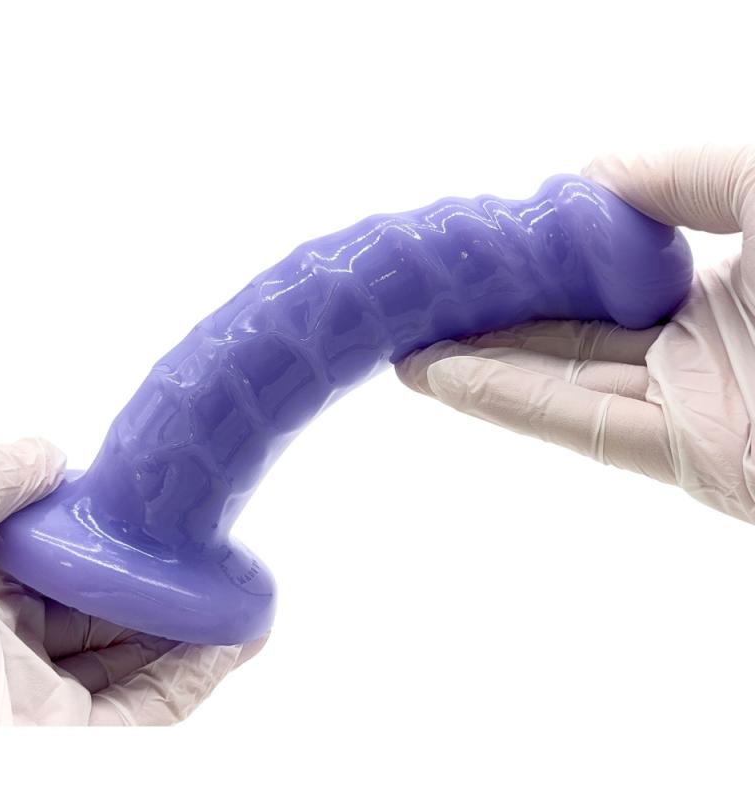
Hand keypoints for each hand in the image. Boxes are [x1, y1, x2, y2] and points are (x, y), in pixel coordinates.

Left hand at [0, 438, 267, 724]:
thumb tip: (47, 458)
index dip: (92, 529)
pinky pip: (161, 703)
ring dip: (189, 620)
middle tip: (197, 545)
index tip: (136, 504)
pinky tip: (234, 635)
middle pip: (97, 607)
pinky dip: (203, 669)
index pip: (43, 560)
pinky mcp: (93, 747)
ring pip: (136, 655)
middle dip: (149, 576)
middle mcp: (7, 657)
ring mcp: (50, 705)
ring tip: (230, 585)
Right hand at [397, 145, 754, 524]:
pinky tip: (438, 376)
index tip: (470, 249)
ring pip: (563, 379)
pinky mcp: (693, 461)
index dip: (532, 262)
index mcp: (725, 281)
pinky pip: (580, 423)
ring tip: (403, 342)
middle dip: (489, 317)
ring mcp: (696, 407)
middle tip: (417, 300)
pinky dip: (504, 400)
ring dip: (478, 362)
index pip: (604, 275)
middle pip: (571, 332)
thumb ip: (667, 169)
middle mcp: (703, 346)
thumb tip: (572, 182)